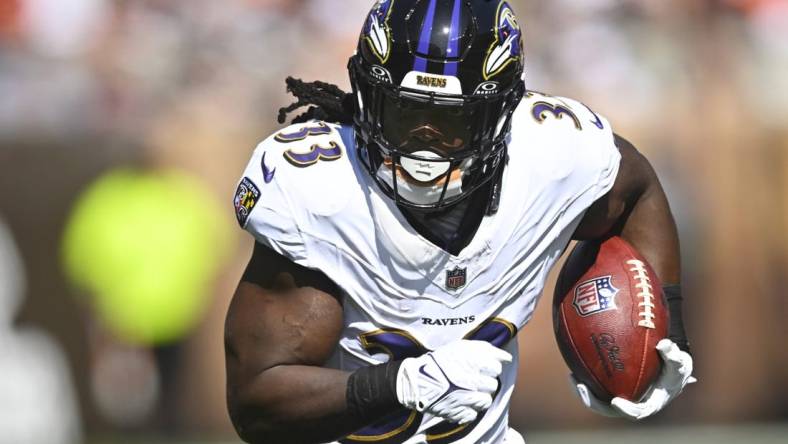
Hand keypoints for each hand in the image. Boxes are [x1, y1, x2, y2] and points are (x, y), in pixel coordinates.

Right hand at [396, 340, 510, 423]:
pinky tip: (461, 401)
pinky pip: (474, 413)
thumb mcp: (461, 347)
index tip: (479, 368)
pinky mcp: (461, 413)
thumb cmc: (441, 361)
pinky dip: (469, 409)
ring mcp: (468, 399)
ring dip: (479, 396)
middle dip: (484, 382)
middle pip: (493, 385)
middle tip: (471, 379)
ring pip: (486, 400)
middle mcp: (474, 382)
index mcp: (475, 364)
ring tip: (467, 391)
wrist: (418, 380)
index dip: (488, 368)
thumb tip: (505, 357)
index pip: (496, 368)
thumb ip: (485, 350)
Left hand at [571, 339, 695, 419]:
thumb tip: (662, 344)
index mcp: (649, 403)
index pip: (638, 412)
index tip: (616, 401)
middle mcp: (632, 404)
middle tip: (581, 386)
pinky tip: (574, 367)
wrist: (668, 367)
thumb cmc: (674, 367)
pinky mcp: (611, 389)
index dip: (626, 410)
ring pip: (599, 400)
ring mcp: (620, 397)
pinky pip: (596, 388)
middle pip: (609, 410)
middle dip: (594, 402)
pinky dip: (586, 380)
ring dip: (584, 392)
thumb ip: (672, 354)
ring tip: (572, 377)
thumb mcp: (679, 361)